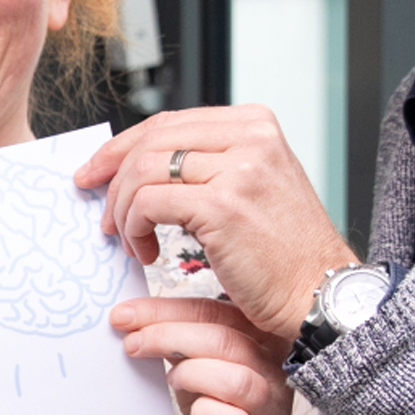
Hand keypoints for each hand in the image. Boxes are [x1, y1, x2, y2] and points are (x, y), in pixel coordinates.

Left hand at [76, 106, 356, 339]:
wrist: (318, 292)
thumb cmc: (283, 252)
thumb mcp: (254, 186)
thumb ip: (211, 163)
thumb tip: (144, 162)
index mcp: (255, 125)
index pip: (170, 122)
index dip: (124, 146)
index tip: (96, 171)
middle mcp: (251, 137)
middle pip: (152, 140)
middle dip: (112, 174)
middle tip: (101, 209)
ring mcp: (239, 169)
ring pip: (144, 170)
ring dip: (123, 208)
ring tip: (128, 238)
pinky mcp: (222, 206)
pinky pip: (149, 204)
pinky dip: (135, 228)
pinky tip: (146, 252)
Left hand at [112, 296, 312, 414]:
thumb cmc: (224, 413)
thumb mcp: (201, 368)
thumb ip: (182, 343)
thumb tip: (135, 319)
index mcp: (261, 339)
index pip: (215, 310)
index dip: (166, 310)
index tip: (126, 314)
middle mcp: (274, 369)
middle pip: (223, 339)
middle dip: (167, 335)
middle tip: (132, 343)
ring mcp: (270, 406)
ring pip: (232, 378)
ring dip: (190, 374)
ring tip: (174, 382)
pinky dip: (202, 413)